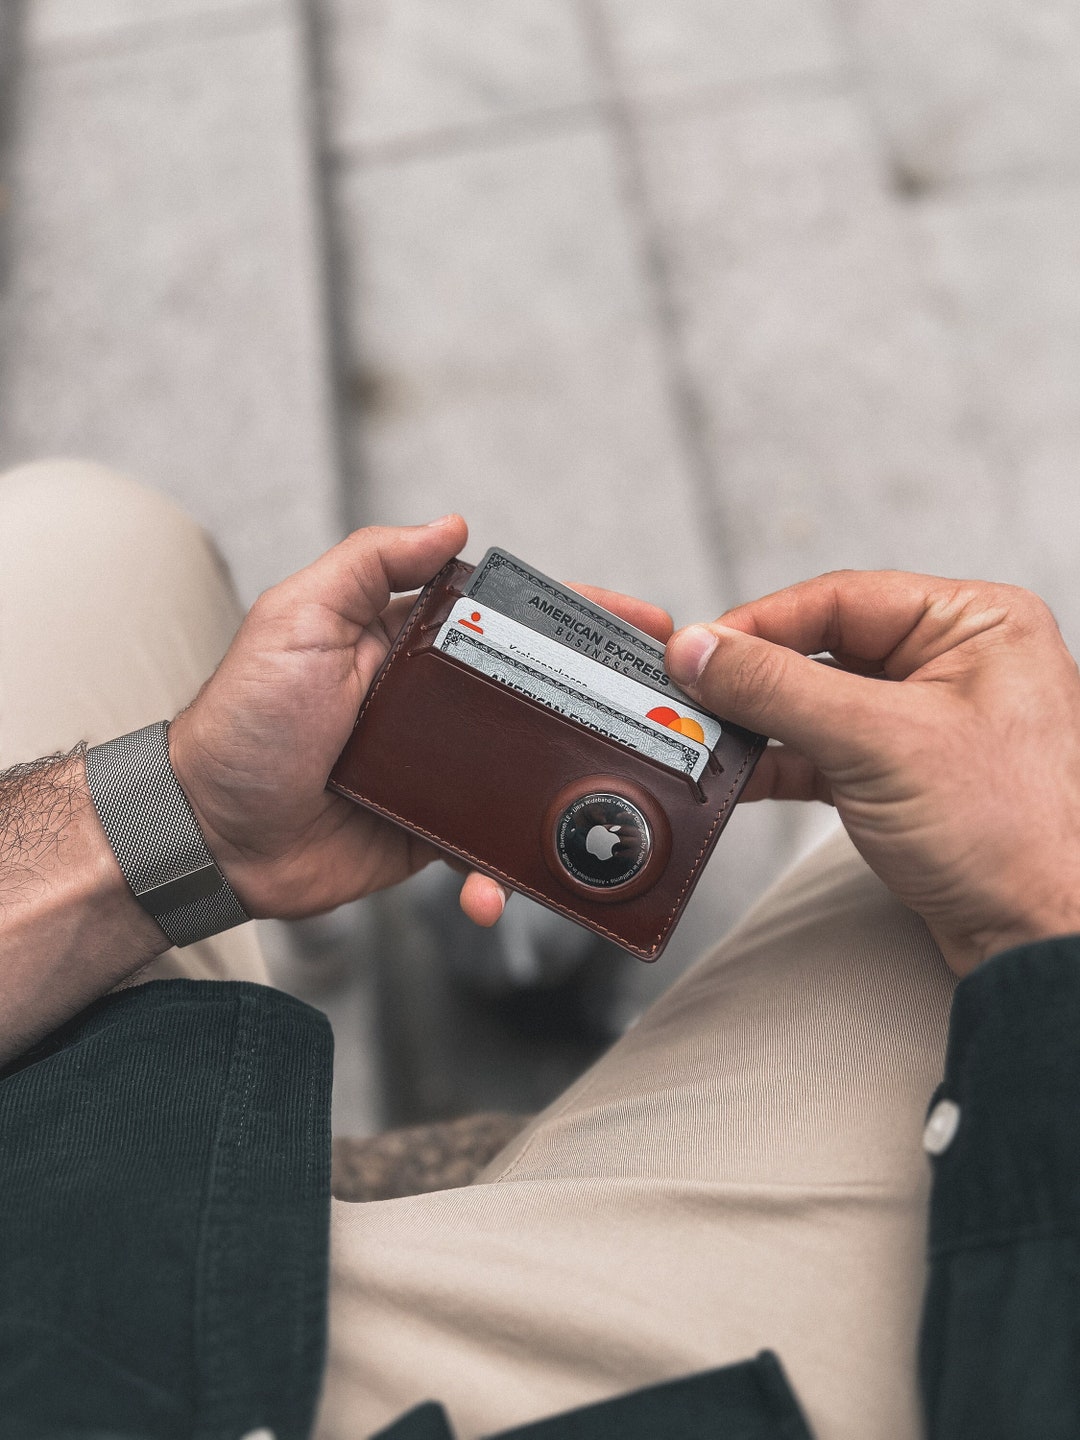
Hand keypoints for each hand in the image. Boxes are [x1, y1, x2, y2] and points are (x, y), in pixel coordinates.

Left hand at [168, 519, 673, 927]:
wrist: (209, 833)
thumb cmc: (244, 720)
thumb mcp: (298, 619)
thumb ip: (371, 564)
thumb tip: (452, 522)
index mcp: (413, 644)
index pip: (511, 619)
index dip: (577, 616)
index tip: (639, 620)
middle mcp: (437, 704)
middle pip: (540, 695)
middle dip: (608, 702)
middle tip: (670, 711)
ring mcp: (442, 772)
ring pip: (529, 777)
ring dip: (575, 791)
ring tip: (620, 805)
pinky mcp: (433, 834)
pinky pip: (488, 850)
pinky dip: (503, 874)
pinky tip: (500, 890)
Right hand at [665, 571, 1079, 976]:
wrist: (1043, 938)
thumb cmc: (1015, 836)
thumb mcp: (879, 742)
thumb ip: (779, 689)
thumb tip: (702, 650)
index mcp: (975, 623)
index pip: (842, 599)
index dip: (761, 623)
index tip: (697, 649)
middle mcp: (955, 663)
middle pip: (824, 649)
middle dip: (755, 678)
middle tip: (690, 694)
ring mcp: (927, 721)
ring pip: (818, 703)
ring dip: (760, 724)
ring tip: (706, 737)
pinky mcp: (904, 775)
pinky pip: (825, 751)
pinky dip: (780, 763)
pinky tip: (739, 773)